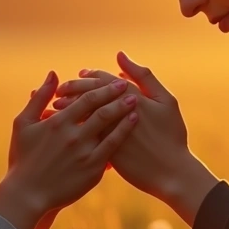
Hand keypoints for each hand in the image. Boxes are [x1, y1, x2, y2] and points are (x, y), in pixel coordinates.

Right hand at [0, 70, 139, 228]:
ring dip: (124, 113)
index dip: (103, 88)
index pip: (86, 99)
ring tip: (136, 102)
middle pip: (101, 111)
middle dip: (117, 97)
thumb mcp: (23, 123)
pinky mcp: (92, 170)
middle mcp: (73, 136)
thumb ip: (40, 97)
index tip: (115, 81)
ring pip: (110, 129)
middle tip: (129, 87)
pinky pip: (111, 149)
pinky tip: (131, 125)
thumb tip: (54, 74)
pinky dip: (122, 135)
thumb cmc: (23, 157)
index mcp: (57, 123)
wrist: (27, 194)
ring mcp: (84, 154)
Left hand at [52, 52, 218, 223]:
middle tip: (62, 89)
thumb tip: (121, 55)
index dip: (90, 75)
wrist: (170, 172)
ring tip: (58, 105)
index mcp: (132, 96)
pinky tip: (63, 126)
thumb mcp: (165, 101)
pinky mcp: (104, 151)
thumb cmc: (171, 134)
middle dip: (72, 89)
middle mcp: (117, 112)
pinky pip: (81, 134)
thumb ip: (143, 77)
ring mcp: (109, 132)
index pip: (102, 79)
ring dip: (67, 107)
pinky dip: (71, 128)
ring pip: (81, 113)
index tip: (82, 74)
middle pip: (86, 94)